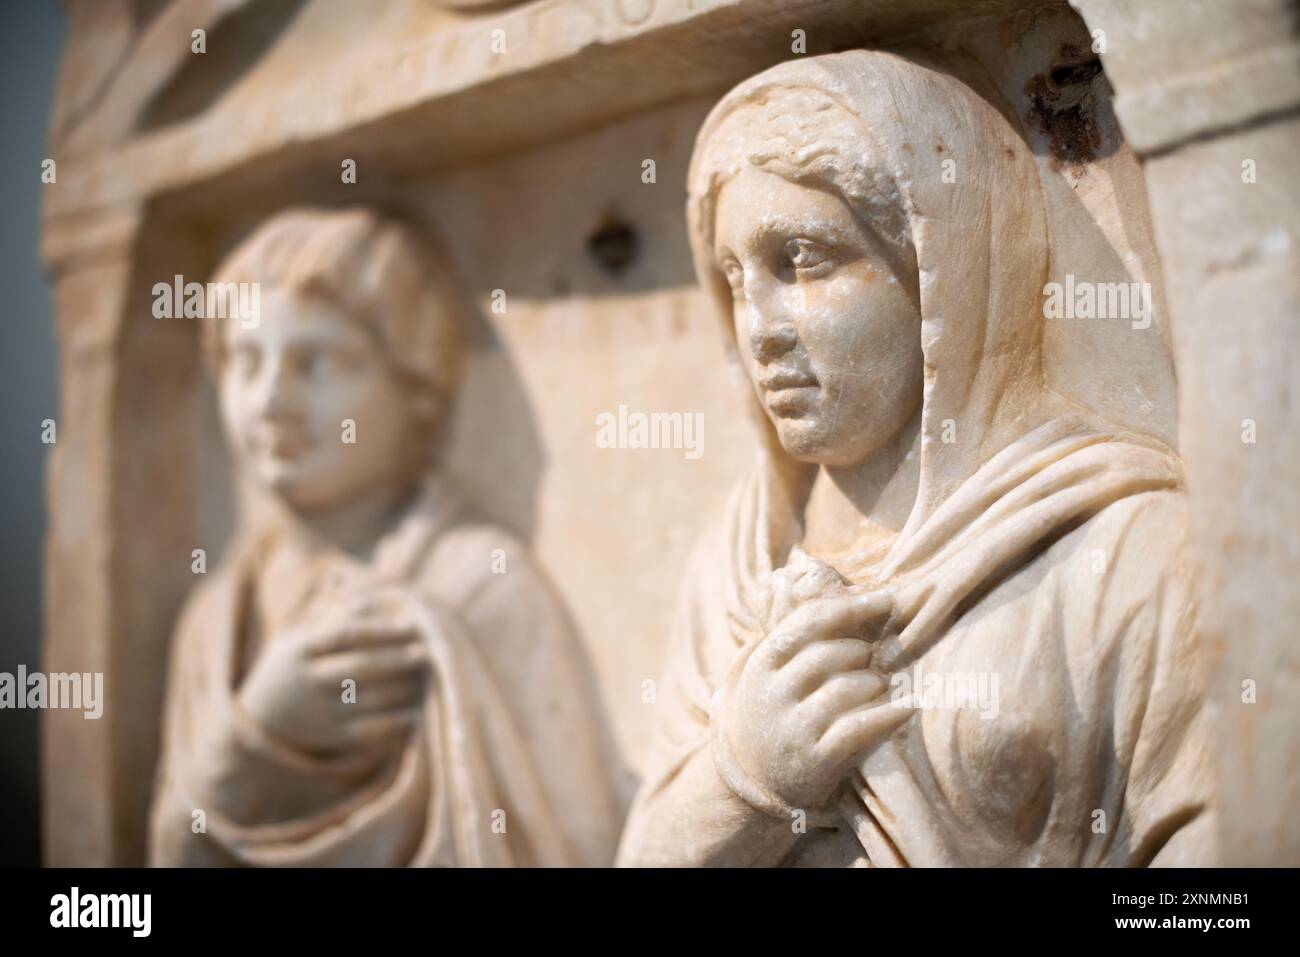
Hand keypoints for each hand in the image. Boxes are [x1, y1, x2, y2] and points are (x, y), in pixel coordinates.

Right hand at [237, 590, 429, 754]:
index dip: (381, 629)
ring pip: (368, 700)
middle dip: (397, 659)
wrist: (259, 721)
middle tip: (428, 651)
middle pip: (359, 667)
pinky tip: (418, 714)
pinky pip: (368, 732)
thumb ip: (322, 610)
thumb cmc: (290, 666)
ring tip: (429, 679)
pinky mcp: (329, 738)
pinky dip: (395, 724)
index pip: (345, 634)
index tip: (412, 624)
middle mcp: (307, 681)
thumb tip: (340, 575)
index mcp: (299, 649)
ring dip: (403, 690)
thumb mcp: (295, 635)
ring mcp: (318, 712)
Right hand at [715, 550, 907, 812]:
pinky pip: (860, 728)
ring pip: (849, 688)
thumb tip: (844, 588)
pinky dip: (890, 715)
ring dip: (877, 685)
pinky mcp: (814, 760)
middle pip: (833, 653)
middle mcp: (773, 692)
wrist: (754, 781)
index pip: (810, 620)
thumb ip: (799, 637)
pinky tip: (908, 709)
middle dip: (865, 654)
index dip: (855, 606)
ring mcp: (792, 727)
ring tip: (880, 689)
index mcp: (763, 662)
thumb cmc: (777, 712)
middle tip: (878, 662)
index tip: (890, 599)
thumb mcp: (772, 672)